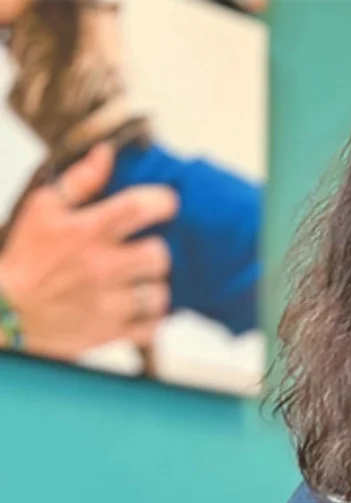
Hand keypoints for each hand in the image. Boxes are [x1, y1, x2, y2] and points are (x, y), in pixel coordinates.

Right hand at [0, 143, 177, 358]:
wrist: (9, 311)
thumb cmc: (27, 257)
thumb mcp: (44, 210)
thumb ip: (79, 180)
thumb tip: (107, 153)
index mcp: (85, 231)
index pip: (138, 207)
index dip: (162, 202)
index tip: (163, 205)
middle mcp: (101, 266)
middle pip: (159, 254)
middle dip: (155, 251)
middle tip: (141, 252)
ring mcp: (108, 302)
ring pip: (161, 292)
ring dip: (153, 286)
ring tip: (136, 282)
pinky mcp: (112, 331)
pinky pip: (154, 325)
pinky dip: (150, 319)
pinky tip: (134, 307)